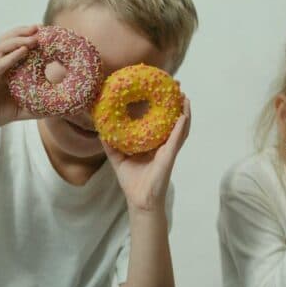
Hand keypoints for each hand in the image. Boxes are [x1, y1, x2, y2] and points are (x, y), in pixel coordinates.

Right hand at [0, 25, 41, 133]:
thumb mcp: (21, 109)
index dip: (29, 37)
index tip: (46, 33)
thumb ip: (37, 107)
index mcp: (5, 68)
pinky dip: (11, 56)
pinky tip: (23, 51)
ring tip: (34, 37)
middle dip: (24, 31)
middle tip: (40, 27)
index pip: (17, 46)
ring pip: (3, 46)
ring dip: (19, 40)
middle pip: (8, 40)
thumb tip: (57, 109)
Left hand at [103, 96, 190, 212]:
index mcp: (153, 143)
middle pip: (173, 120)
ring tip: (185, 97)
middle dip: (177, 103)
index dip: (161, 105)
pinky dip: (181, 128)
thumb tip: (101, 129)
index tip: (160, 88)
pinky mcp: (169, 157)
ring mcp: (168, 150)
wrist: (139, 201)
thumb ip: (111, 143)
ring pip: (180, 127)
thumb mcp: (118, 158)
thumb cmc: (132, 181)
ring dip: (184, 112)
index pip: (159, 120)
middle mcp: (163, 144)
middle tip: (178, 86)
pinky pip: (176, 140)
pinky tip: (182, 116)